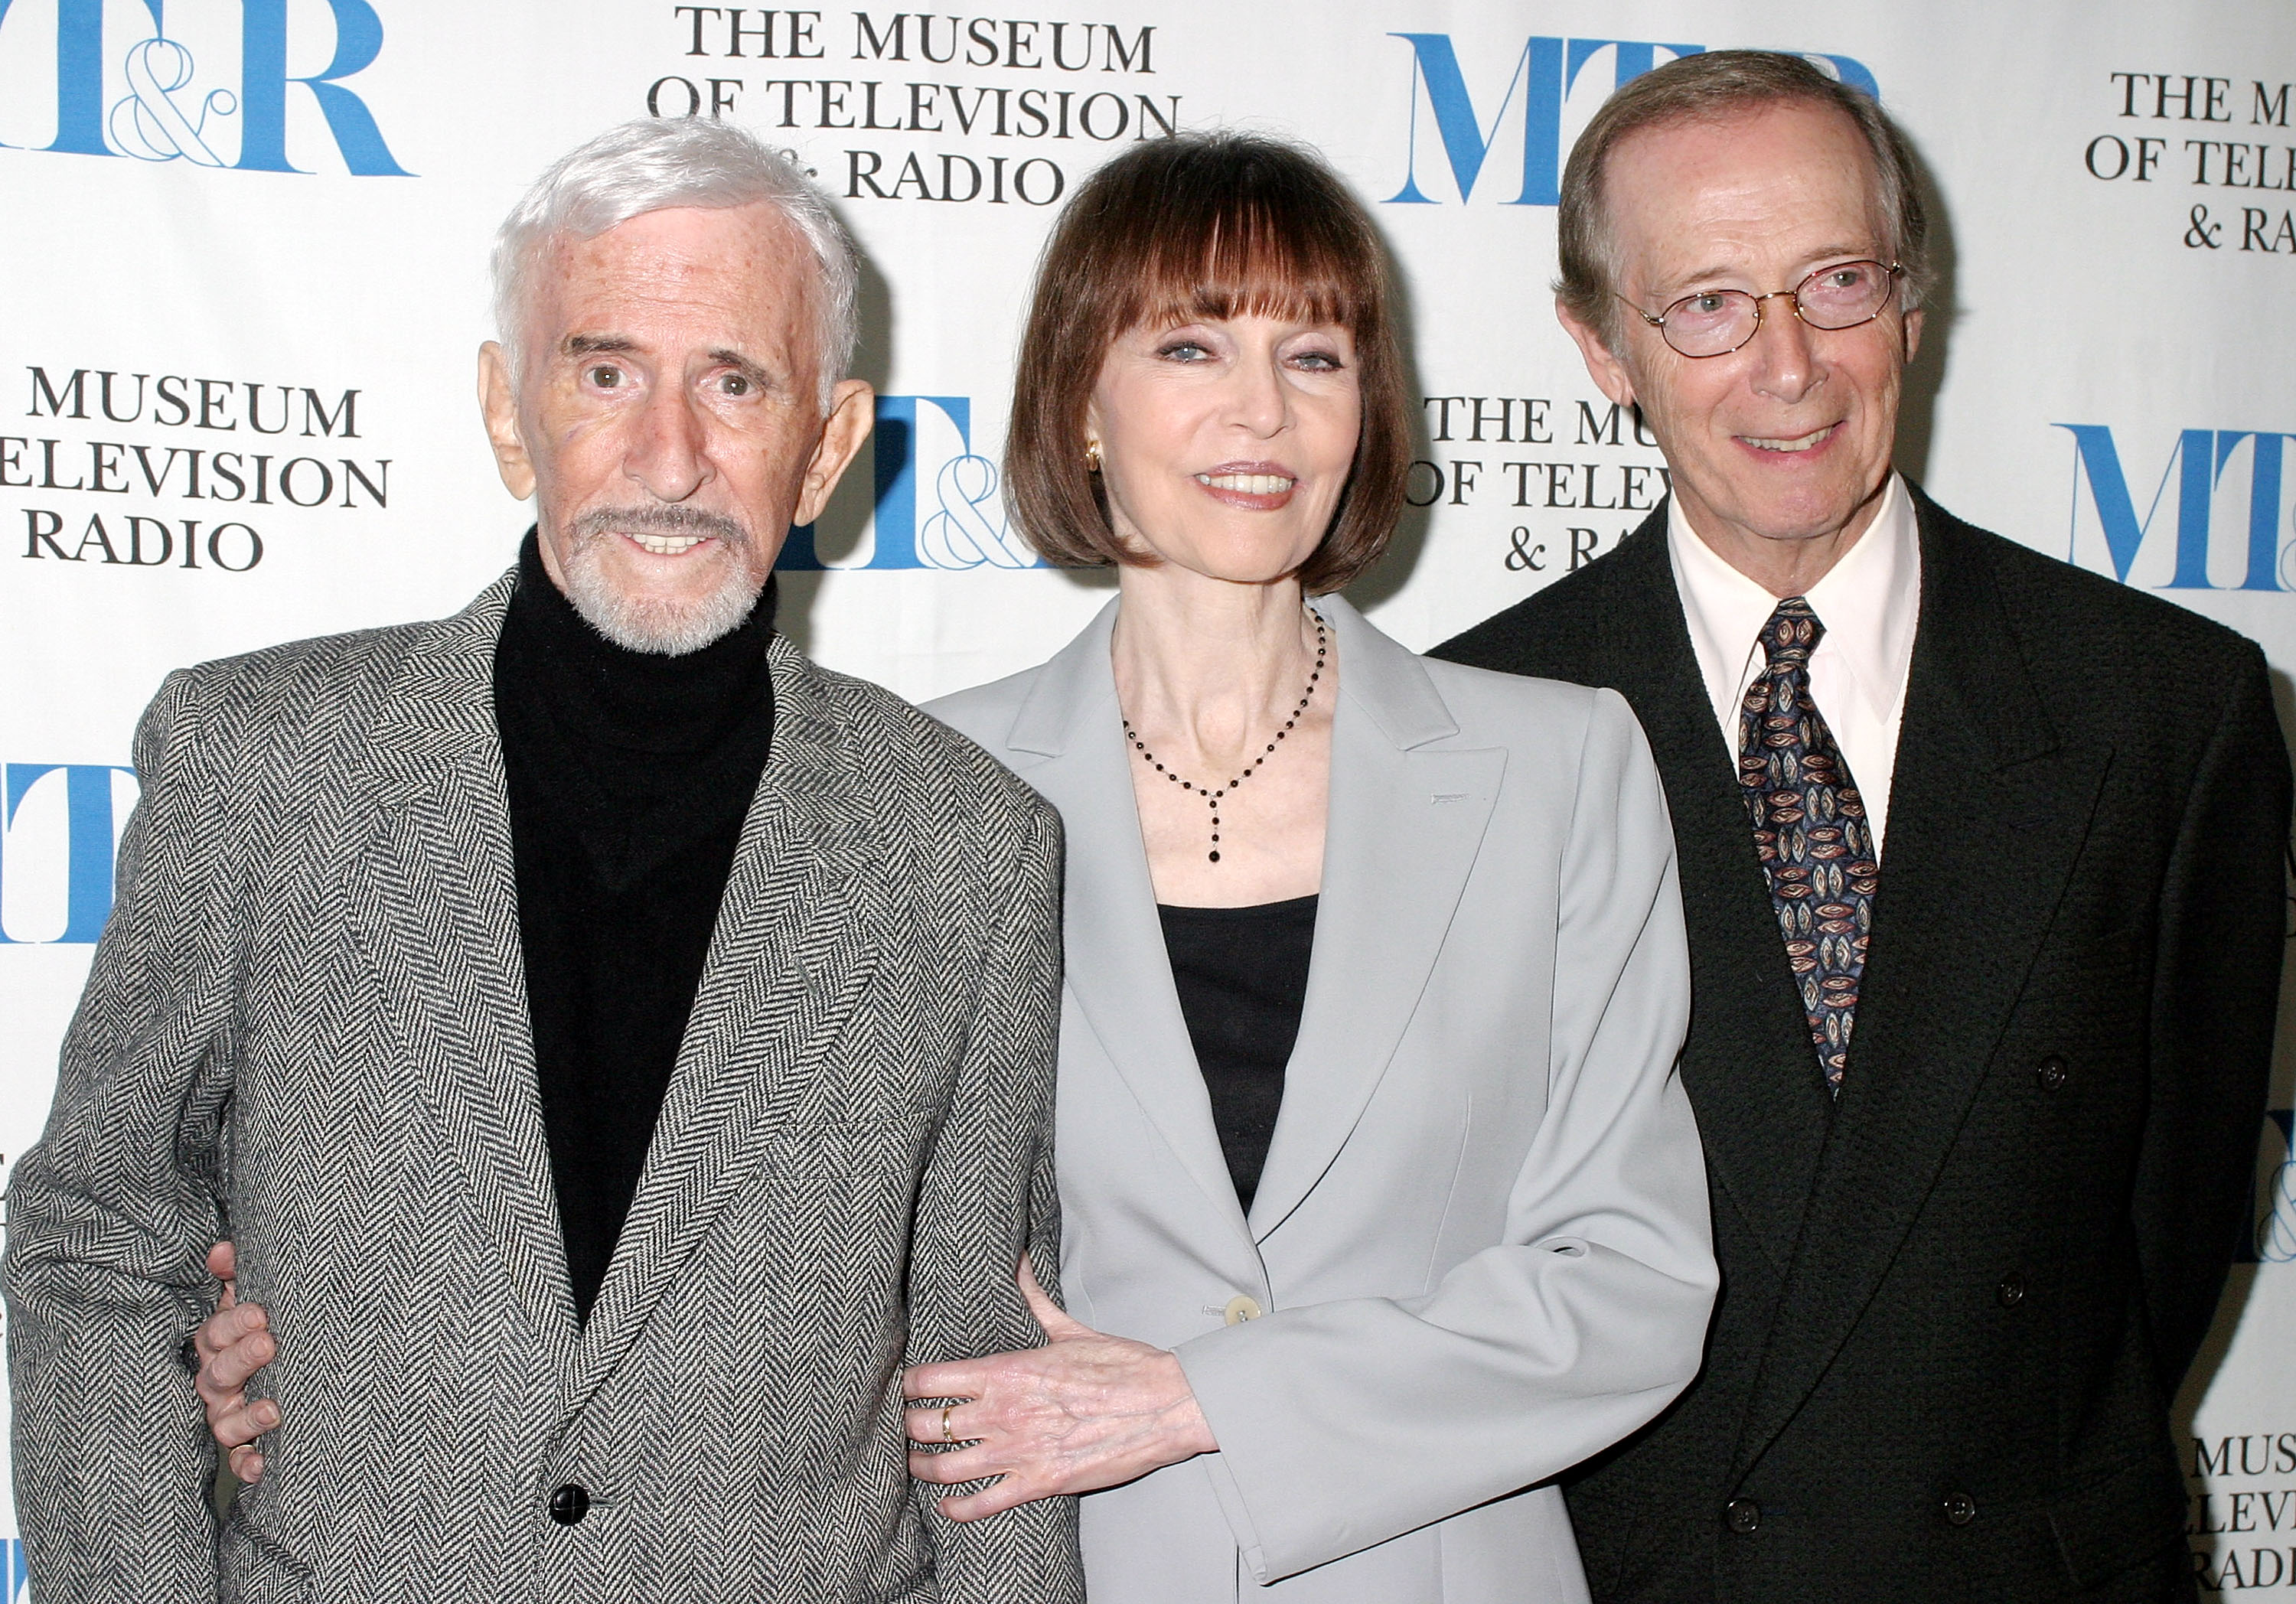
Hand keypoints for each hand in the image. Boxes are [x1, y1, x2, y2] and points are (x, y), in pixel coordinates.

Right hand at [192, 1240, 279, 1483]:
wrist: (288, 1363)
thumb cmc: (266, 1325)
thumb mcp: (253, 1296)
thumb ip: (237, 1274)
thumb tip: (222, 1249)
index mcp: (217, 1344)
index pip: (215, 1334)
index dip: (234, 1323)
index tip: (263, 1314)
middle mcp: (217, 1382)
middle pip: (217, 1375)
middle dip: (242, 1360)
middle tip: (270, 1345)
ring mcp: (228, 1415)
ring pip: (225, 1422)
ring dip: (246, 1417)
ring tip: (273, 1409)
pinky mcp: (245, 1446)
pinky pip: (239, 1461)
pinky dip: (248, 1464)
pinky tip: (263, 1466)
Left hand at [902, 1260, 1217, 1519]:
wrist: (1166, 1406)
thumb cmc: (1123, 1366)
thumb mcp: (1071, 1331)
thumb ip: (1035, 1300)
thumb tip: (1018, 1261)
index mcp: (1007, 1370)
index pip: (930, 1379)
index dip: (909, 1386)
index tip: (908, 1388)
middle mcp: (1004, 1412)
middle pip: (927, 1425)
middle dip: (909, 1427)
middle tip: (907, 1428)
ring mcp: (1019, 1452)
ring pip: (944, 1468)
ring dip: (922, 1467)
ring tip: (916, 1464)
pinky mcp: (1039, 1484)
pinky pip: (982, 1504)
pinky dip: (958, 1508)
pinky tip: (950, 1505)